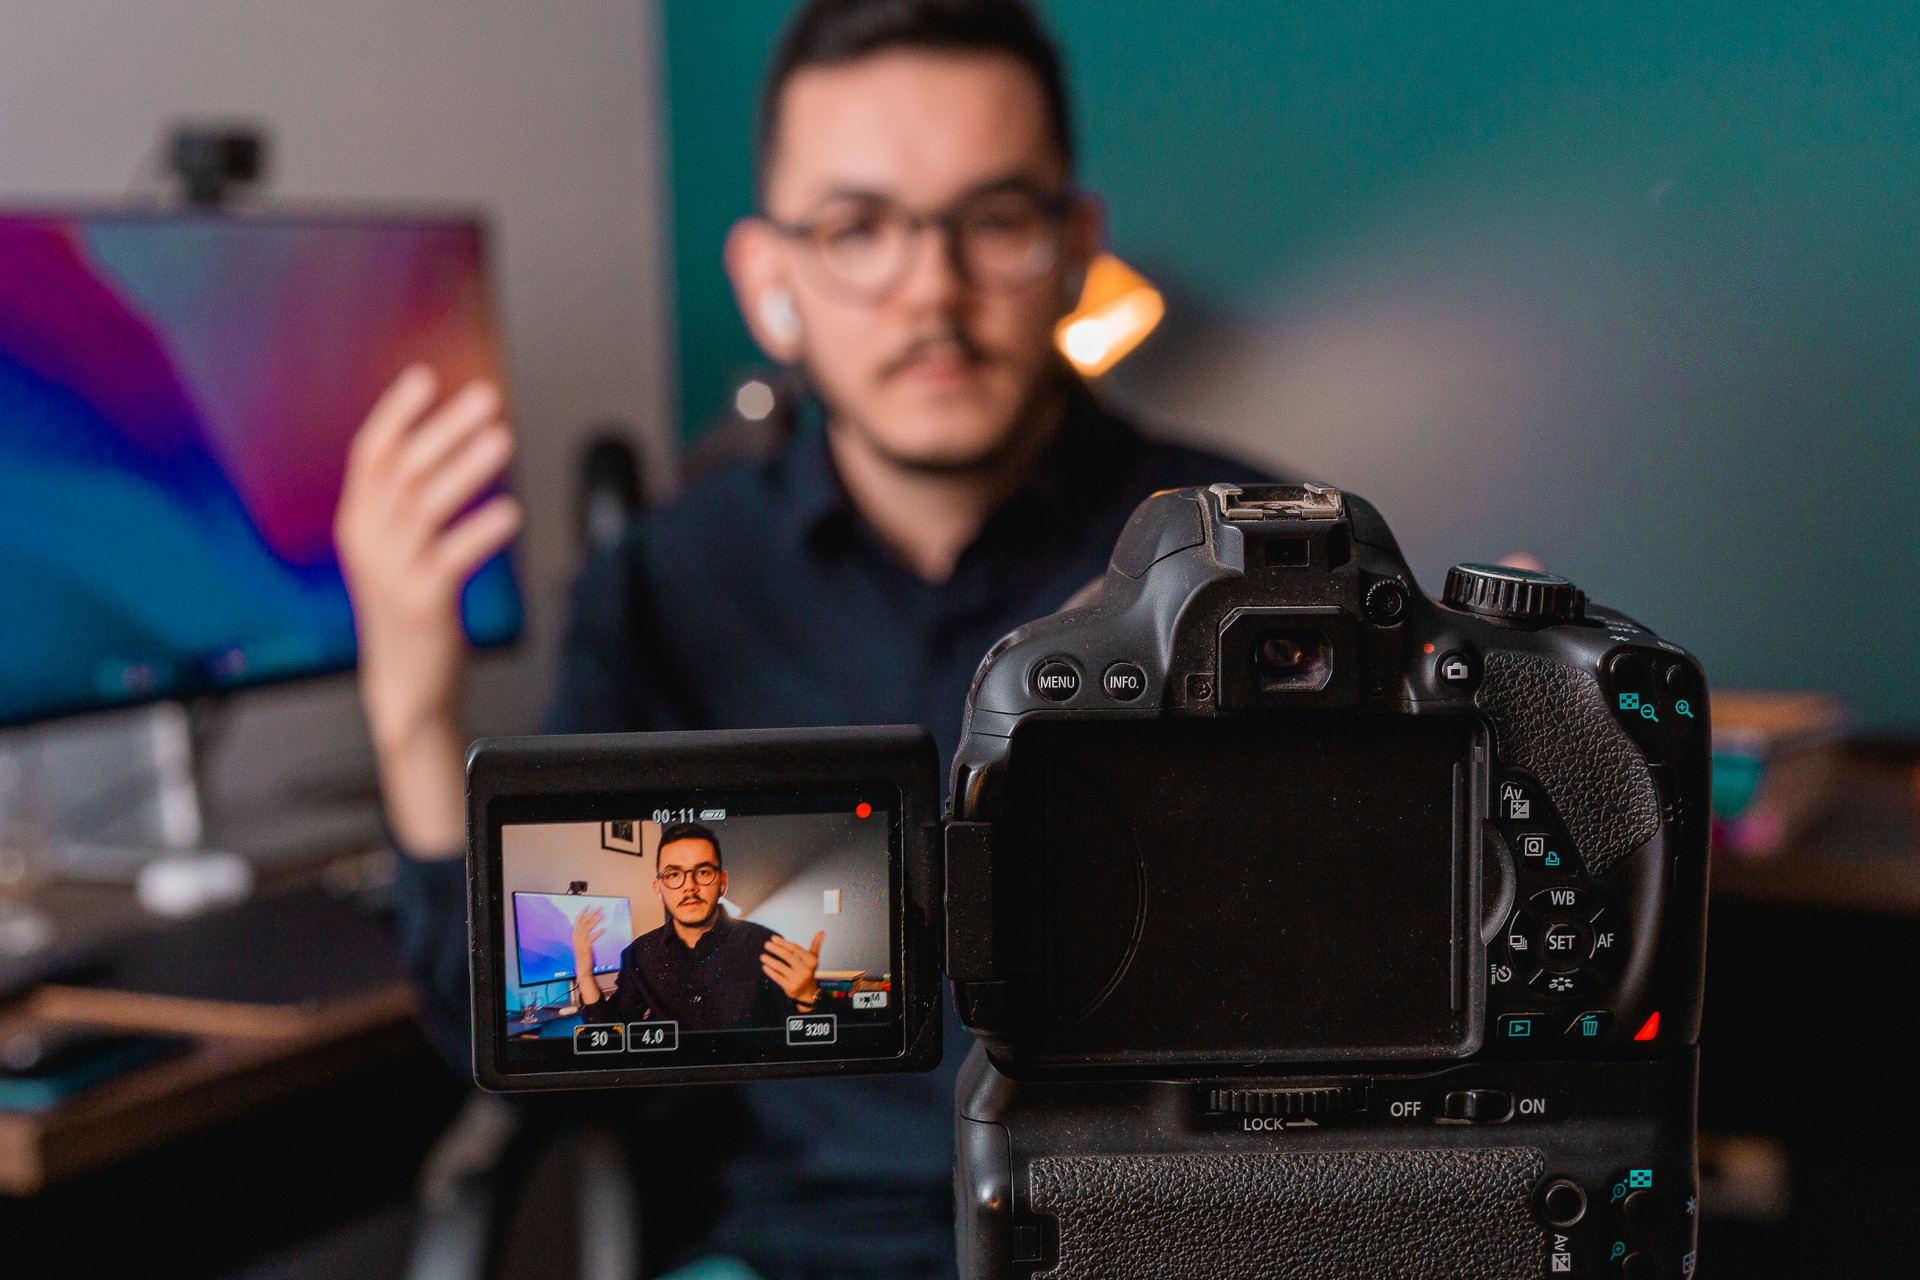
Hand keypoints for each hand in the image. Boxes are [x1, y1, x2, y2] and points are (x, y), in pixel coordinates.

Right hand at [333, 367, 520, 855]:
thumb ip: (412, 503)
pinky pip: (451, 557)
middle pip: (404, 469)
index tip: (424, 377)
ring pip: (426, 505)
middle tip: (486, 397)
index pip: (371, 454)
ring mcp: (390, 572)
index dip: (396, 412)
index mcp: (358, 522)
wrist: (405, 687)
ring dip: (466, 467)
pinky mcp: (421, 603)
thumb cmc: (410, 611)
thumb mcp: (398, 551)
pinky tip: (509, 512)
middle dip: (445, 427)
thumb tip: (451, 444)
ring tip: (502, 438)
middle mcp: (367, 541)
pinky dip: (479, 531)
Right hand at [571, 907, 605, 965]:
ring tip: (602, 915)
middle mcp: (576, 936)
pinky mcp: (585, 947)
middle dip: (592, 913)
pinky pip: (591, 937)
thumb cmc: (584, 955)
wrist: (582, 967)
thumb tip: (590, 925)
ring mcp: (580, 941)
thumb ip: (584, 934)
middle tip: (600, 908)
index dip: (583, 912)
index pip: (578, 920)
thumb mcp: (582, 942)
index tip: (589, 906)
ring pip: (587, 927)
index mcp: (575, 934)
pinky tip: (603, 930)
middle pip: (583, 921)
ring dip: (595, 920)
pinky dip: (597, 933)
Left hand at [762, 931, 824, 1007]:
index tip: (773, 938)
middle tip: (766, 944)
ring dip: (770, 960)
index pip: (795, 948)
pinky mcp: (790, 987)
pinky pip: (777, 978)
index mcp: (811, 961)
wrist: (808, 992)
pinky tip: (765, 966)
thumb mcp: (813, 958)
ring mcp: (798, 979)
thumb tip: (822, 932)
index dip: (783, 942)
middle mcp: (806, 970)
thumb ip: (815, 944)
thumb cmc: (808, 971)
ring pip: (781, 967)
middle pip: (788, 956)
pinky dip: (770, 971)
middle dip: (776, 949)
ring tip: (762, 956)